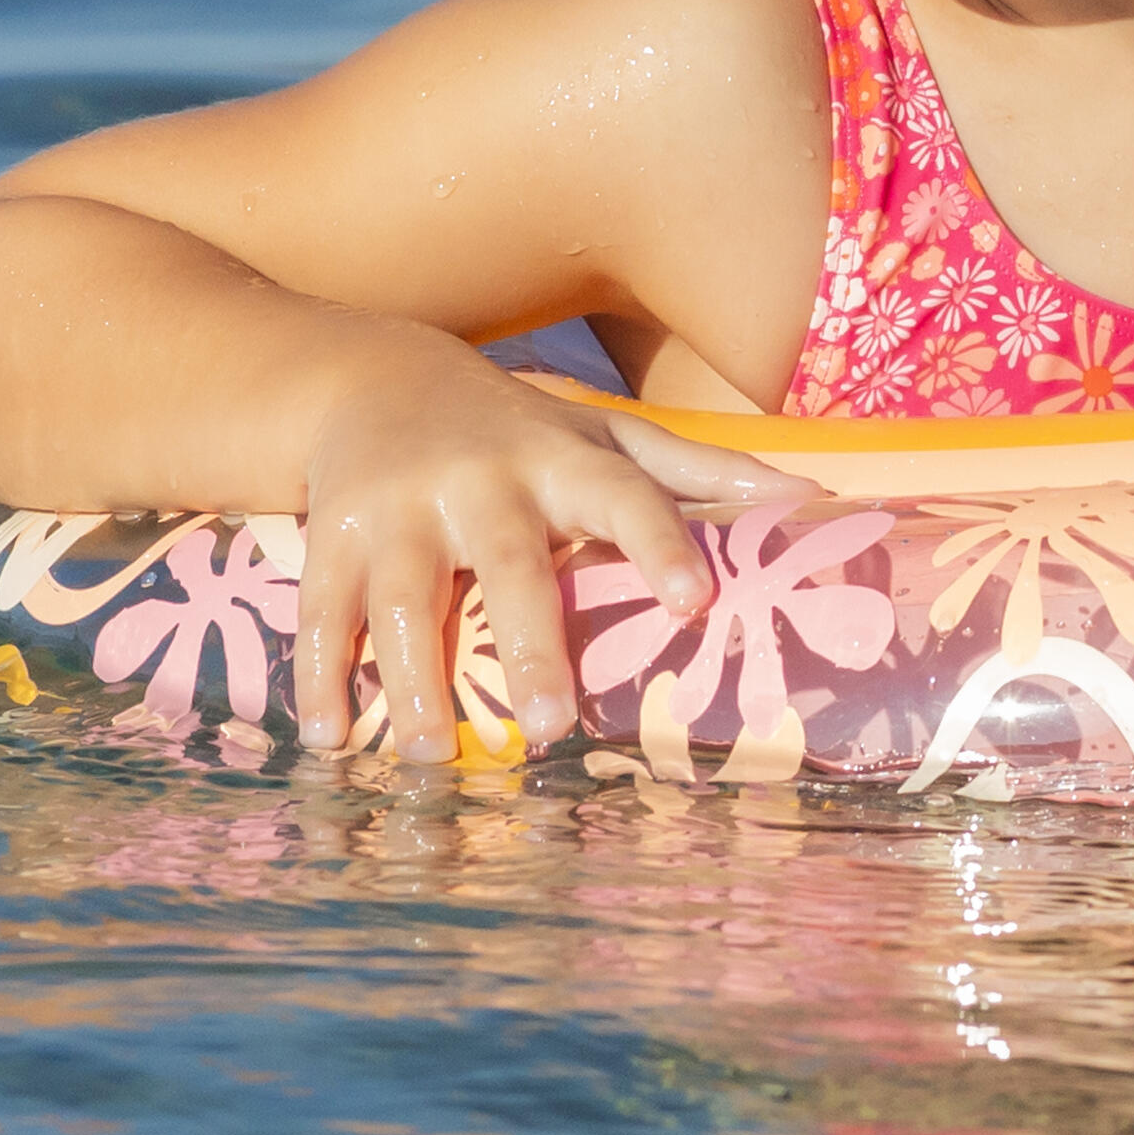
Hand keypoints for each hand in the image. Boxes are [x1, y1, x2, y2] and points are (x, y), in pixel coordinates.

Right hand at [285, 333, 818, 764]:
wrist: (367, 378)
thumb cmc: (512, 425)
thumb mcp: (599, 431)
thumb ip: (695, 471)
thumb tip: (809, 500)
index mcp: (559, 457)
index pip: (622, 493)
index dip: (659, 542)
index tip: (694, 602)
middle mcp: (481, 480)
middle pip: (509, 564)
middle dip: (531, 642)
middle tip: (553, 725)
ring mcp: (400, 508)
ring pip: (407, 599)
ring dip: (417, 682)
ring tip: (435, 756)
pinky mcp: (332, 536)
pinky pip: (324, 613)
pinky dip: (324, 678)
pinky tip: (335, 738)